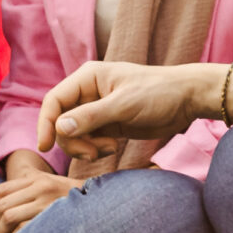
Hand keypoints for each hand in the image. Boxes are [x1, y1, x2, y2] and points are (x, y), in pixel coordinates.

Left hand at [0, 151, 78, 232]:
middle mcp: (43, 187)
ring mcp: (48, 204)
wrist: (104, 206)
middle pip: (2, 204)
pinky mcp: (53, 220)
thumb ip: (21, 192)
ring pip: (8, 217)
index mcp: (39, 179)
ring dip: (1, 232)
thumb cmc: (73, 201)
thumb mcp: (49, 187)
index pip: (1, 190)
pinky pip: (22, 230)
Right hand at [37, 61, 218, 166]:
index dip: (46, 123)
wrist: (187, 100)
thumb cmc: (159, 93)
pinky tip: (113, 148)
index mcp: (87, 78)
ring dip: (85, 147)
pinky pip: (88, 141)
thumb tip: (60, 127)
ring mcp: (97, 109)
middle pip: (61, 121)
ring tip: (108, 150)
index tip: (46, 146)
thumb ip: (91, 117)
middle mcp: (88, 92)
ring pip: (73, 134)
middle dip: (72, 141)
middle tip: (92, 154)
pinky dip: (95, 149)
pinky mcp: (107, 125)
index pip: (54, 100)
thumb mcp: (124, 105)